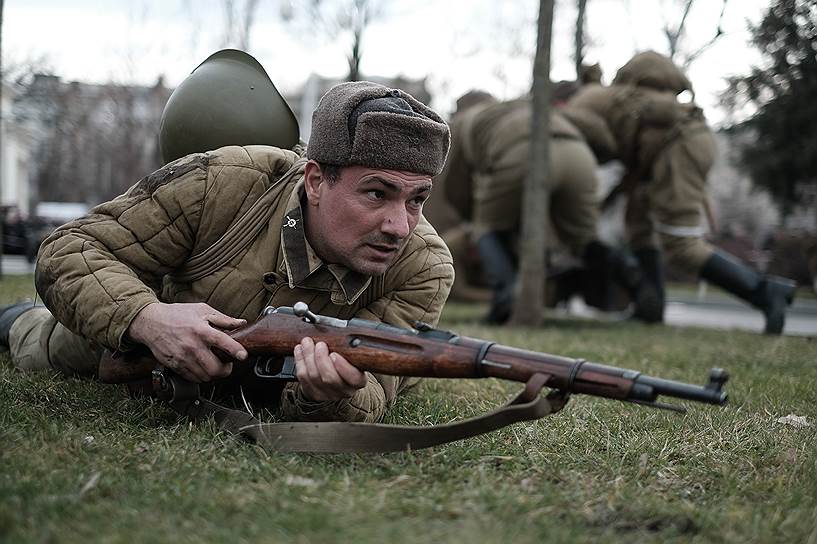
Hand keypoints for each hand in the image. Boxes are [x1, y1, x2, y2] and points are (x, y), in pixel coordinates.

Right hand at [128, 302, 247, 382]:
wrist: (150, 322)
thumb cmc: (177, 314)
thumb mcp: (201, 310)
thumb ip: (223, 319)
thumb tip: (241, 323)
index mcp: (201, 330)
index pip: (222, 342)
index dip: (235, 350)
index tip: (243, 356)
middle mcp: (192, 346)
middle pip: (215, 368)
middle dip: (226, 370)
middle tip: (227, 364)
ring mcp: (182, 358)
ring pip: (205, 377)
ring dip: (214, 374)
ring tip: (215, 365)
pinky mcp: (175, 366)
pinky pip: (193, 378)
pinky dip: (201, 376)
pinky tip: (202, 367)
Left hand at [294, 337, 366, 400]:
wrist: (335, 384)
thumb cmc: (345, 365)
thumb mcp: (353, 359)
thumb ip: (349, 350)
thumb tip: (340, 332)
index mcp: (357, 381)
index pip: (354, 378)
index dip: (343, 367)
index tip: (334, 354)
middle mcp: (343, 391)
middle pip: (330, 377)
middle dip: (321, 358)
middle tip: (319, 345)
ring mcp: (327, 394)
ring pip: (314, 376)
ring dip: (308, 356)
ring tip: (307, 343)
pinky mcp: (312, 393)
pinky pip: (303, 377)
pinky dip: (299, 361)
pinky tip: (299, 350)